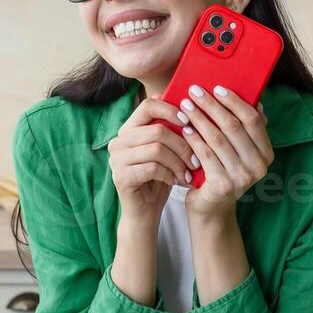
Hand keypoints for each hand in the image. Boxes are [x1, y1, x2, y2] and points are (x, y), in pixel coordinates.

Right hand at [106, 96, 195, 229]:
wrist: (144, 213)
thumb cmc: (158, 178)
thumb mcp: (166, 150)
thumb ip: (168, 128)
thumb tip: (182, 100)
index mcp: (129, 129)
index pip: (148, 105)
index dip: (171, 110)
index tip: (188, 122)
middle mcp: (118, 141)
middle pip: (157, 129)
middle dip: (182, 144)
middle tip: (195, 159)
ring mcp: (117, 159)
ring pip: (157, 149)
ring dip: (178, 161)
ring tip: (188, 172)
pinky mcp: (121, 177)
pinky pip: (153, 168)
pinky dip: (170, 174)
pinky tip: (176, 181)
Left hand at [176, 84, 272, 218]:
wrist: (211, 208)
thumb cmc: (222, 172)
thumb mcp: (238, 152)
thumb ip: (245, 130)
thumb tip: (254, 99)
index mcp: (266, 153)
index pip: (253, 120)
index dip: (235, 101)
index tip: (217, 88)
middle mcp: (259, 166)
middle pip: (233, 126)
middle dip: (211, 105)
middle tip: (194, 91)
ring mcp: (242, 177)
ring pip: (217, 138)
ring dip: (199, 118)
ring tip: (185, 106)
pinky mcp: (223, 185)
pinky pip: (205, 154)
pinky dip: (193, 138)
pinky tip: (184, 128)